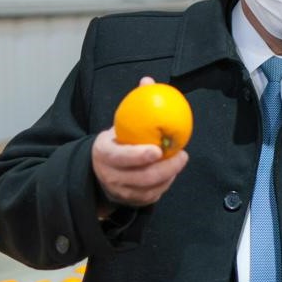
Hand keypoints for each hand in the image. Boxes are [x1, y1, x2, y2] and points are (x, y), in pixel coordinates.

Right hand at [92, 77, 188, 216]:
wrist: (99, 168)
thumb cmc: (117, 140)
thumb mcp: (120, 122)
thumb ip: (135, 104)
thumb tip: (148, 81)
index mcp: (104, 154)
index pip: (121, 158)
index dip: (139, 156)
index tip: (158, 150)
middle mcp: (110, 176)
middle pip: (141, 177)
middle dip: (166, 168)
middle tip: (182, 155)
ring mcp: (120, 191)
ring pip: (150, 189)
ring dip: (169, 176)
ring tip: (180, 160)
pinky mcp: (131, 201)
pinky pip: (153, 196)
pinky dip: (166, 185)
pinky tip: (173, 172)